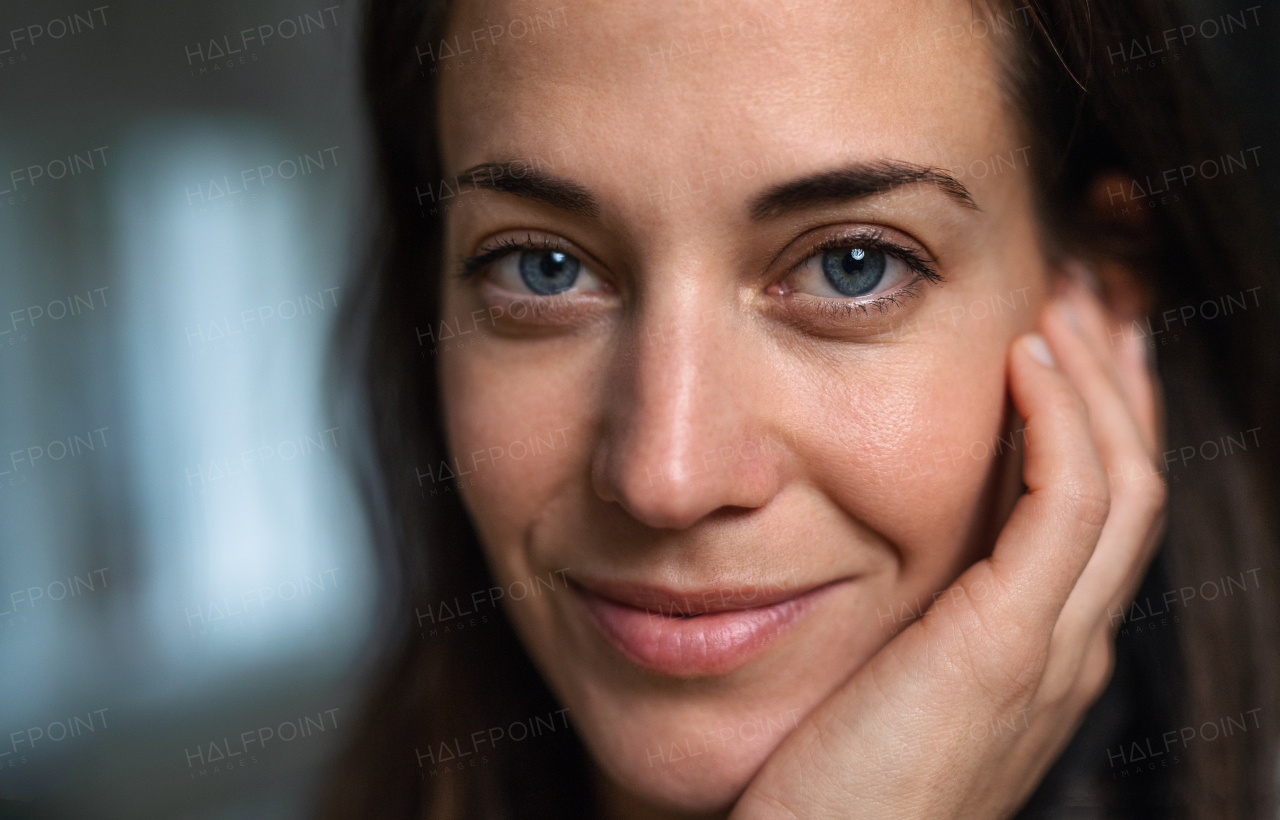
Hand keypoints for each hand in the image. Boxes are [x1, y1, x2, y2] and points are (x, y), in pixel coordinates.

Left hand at [730, 278, 1167, 818]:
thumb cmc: (817, 783)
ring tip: (1059, 301)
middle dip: (1115, 379)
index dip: (1092, 416)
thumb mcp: (873, 677)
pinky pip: (1070, 504)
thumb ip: (896, 607)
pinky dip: (1061, 420)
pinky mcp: (1010, 648)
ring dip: (1095, 379)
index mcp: (1038, 652)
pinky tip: (1023, 356)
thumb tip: (855, 527)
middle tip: (1085, 291)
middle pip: (1132, 481)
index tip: (1057, 338)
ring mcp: (1053, 649)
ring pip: (1122, 481)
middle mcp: (1067, 647)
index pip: (1095, 509)